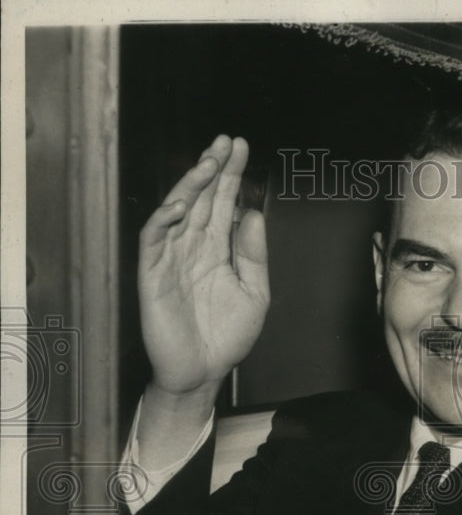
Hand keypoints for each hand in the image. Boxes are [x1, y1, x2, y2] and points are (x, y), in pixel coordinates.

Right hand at [138, 135, 269, 395]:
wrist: (204, 372)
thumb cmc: (226, 336)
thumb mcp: (255, 294)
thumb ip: (254, 256)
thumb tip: (254, 215)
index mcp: (216, 249)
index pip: (221, 203)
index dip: (229, 175)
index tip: (240, 148)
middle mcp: (192, 248)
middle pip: (199, 199)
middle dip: (211, 169)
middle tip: (224, 142)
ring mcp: (171, 260)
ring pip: (175, 212)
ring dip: (189, 186)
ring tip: (207, 164)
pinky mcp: (152, 276)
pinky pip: (153, 241)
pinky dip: (163, 220)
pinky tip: (179, 204)